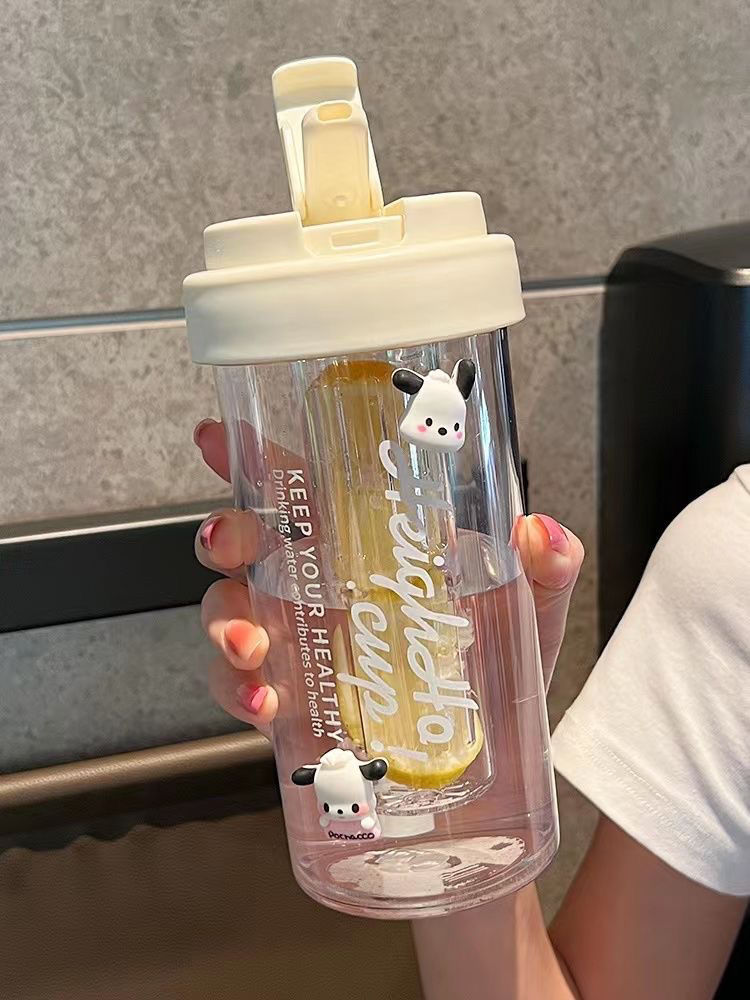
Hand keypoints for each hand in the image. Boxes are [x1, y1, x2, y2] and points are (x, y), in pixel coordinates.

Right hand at [193, 418, 583, 737]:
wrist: (489, 761)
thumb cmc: (500, 668)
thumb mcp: (530, 610)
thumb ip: (545, 570)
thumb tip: (542, 534)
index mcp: (366, 544)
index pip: (303, 486)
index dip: (256, 457)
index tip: (217, 436)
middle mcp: (320, 585)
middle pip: (247, 542)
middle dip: (225, 534)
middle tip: (230, 543)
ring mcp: (298, 643)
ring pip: (228, 611)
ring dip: (223, 621)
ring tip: (249, 645)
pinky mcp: (291, 701)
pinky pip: (242, 688)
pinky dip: (239, 692)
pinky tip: (264, 702)